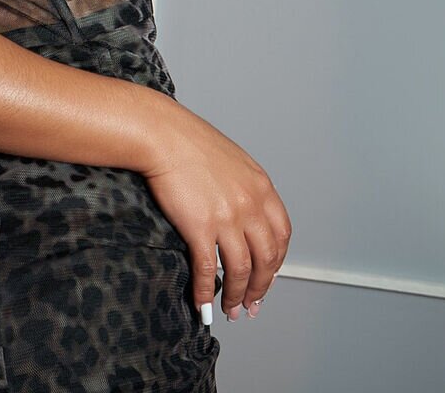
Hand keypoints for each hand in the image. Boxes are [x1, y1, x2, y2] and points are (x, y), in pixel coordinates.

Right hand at [141, 102, 290, 322]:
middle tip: (252, 305)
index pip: (282, 236)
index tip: (268, 278)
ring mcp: (227, 217)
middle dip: (261, 288)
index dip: (277, 263)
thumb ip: (245, 188)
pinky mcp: (200, 226)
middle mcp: (251, 205)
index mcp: (262, 188)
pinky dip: (207, 291)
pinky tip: (203, 304)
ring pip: (242, 269)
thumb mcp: (232, 161)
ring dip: (238, 295)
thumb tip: (244, 215)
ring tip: (231, 310)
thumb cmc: (189, 142)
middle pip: (267, 259)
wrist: (162, 135)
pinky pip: (208, 268)